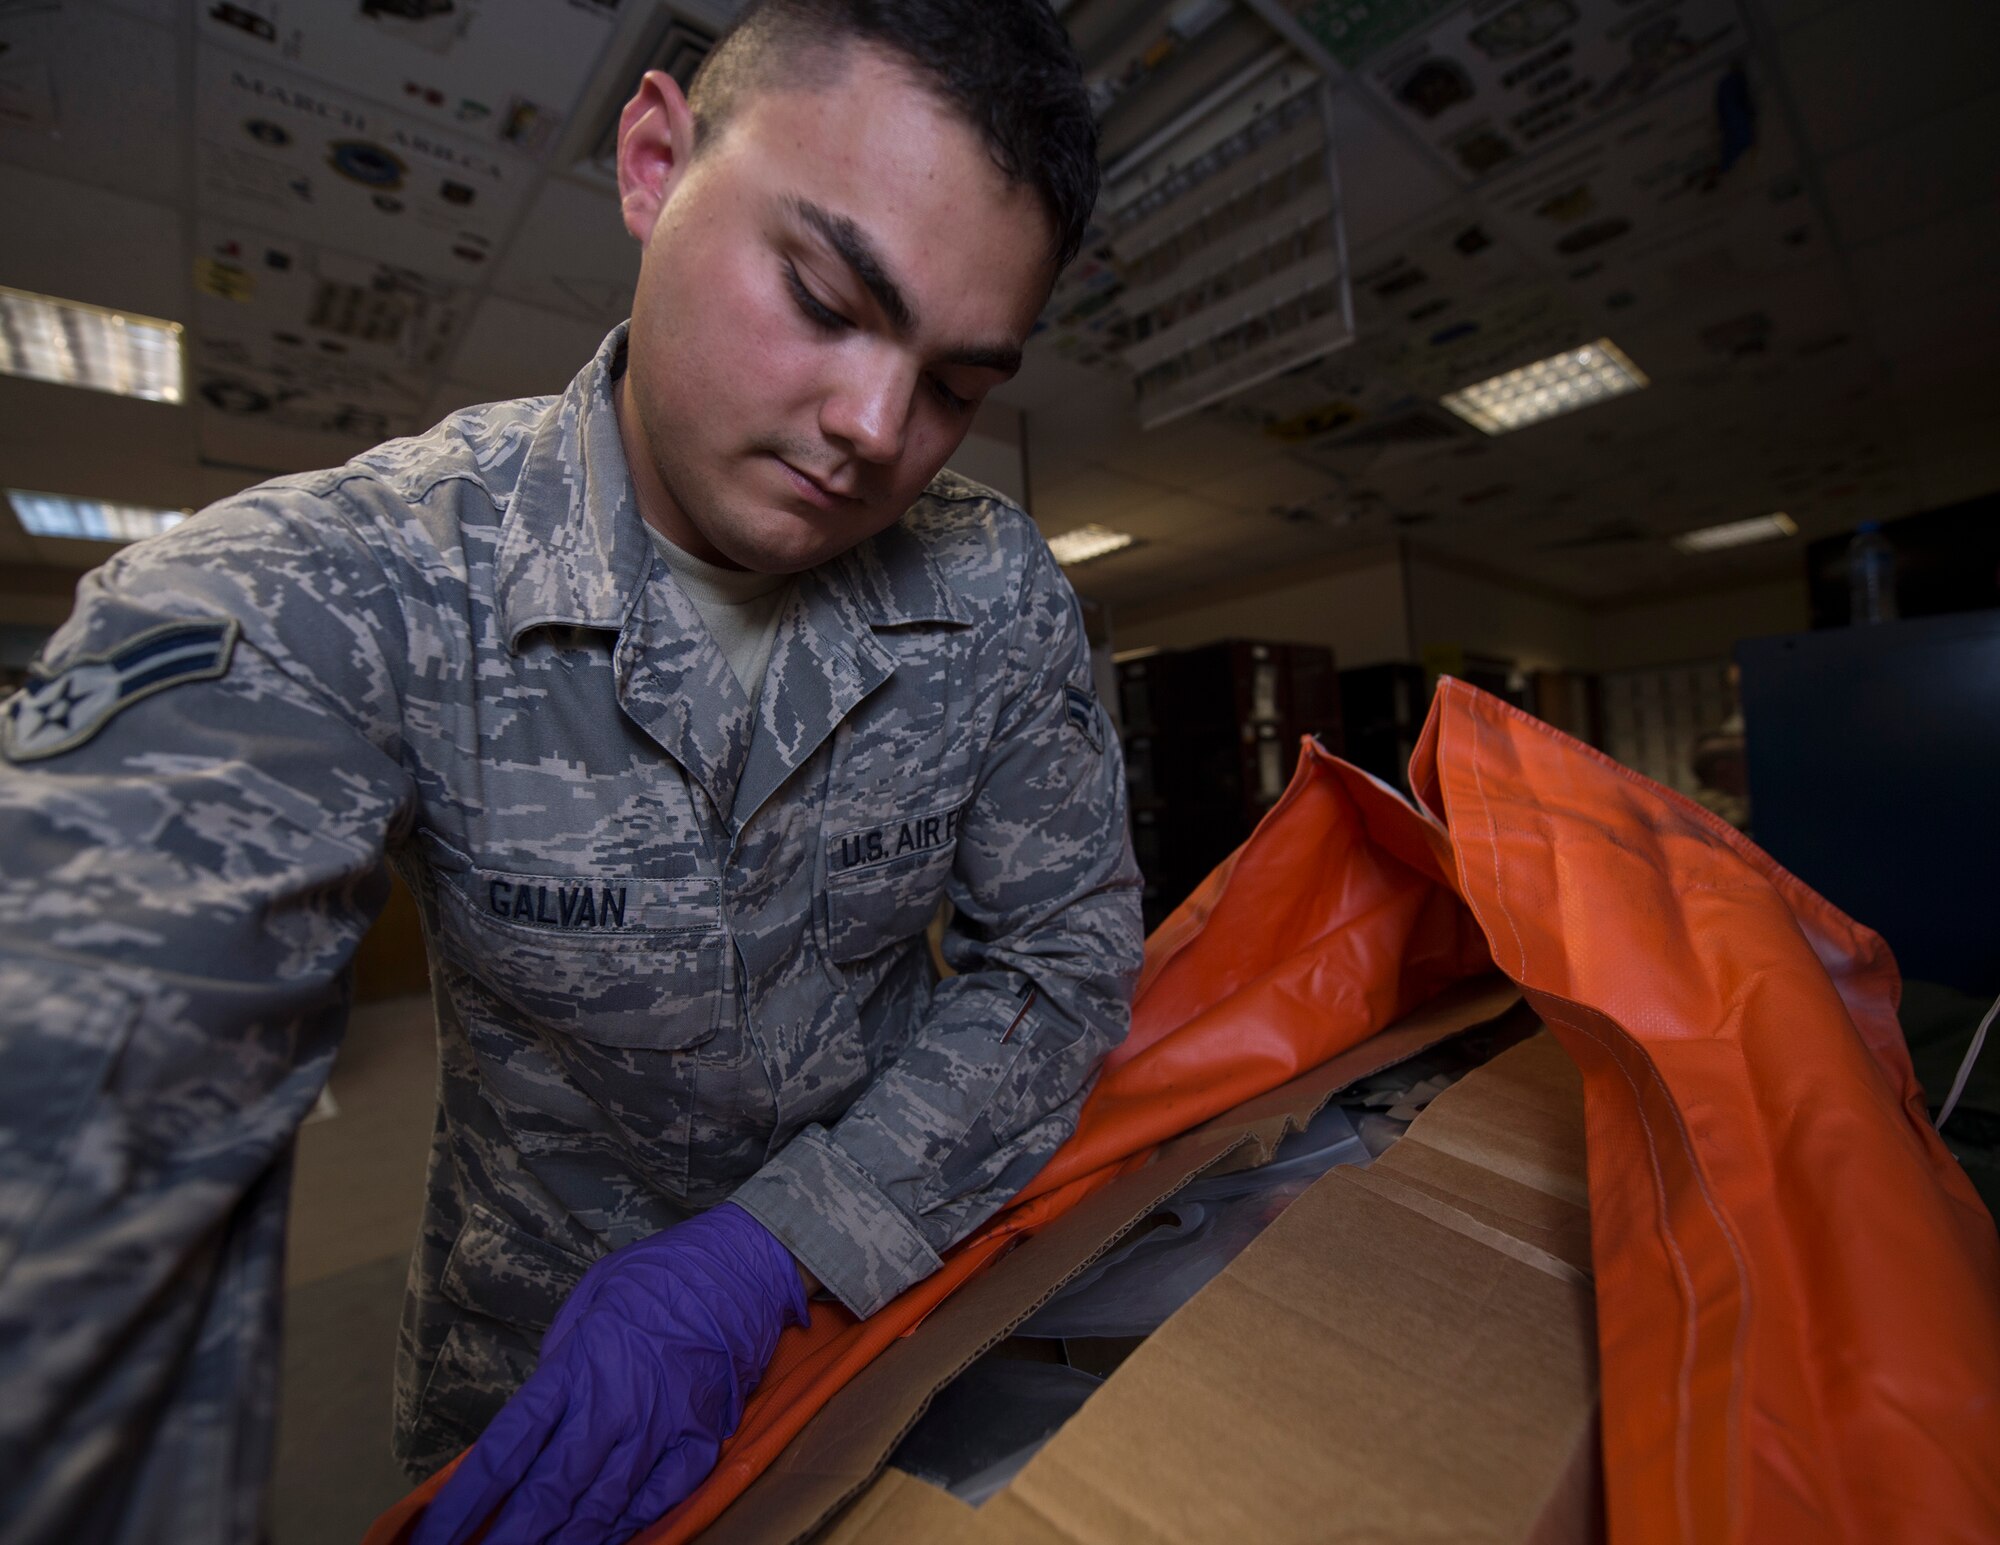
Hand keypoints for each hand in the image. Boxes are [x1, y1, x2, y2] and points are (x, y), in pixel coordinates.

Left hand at [412, 1203, 808, 1544]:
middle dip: (507, 1538)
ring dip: (562, 1542)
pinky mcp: (700, 1440)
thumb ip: (559, 1359)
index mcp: (576, 1366)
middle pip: (547, 1492)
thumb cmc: (661, 1274)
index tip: (432, 1538)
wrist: (742, 1264)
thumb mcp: (591, 1297)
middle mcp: (613, 1405)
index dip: (463, 1502)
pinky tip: (602, 1540)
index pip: (505, 1449)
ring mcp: (660, 1428)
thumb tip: (536, 1411)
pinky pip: (657, 1500)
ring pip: (600, 1507)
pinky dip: (626, 1528)